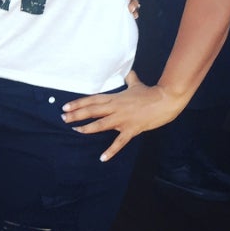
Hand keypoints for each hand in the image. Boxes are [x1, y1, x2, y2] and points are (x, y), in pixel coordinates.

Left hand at [61, 70, 186, 161]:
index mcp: (115, 98)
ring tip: (76, 130)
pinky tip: (102, 158)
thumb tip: (128, 72)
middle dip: (76, 115)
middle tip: (63, 118)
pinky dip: (111, 151)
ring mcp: (122, 119)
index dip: (78, 103)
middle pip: (92, 111)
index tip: (65, 107)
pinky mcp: (131, 129)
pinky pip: (119, 142)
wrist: (166, 100)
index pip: (92, 100)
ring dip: (87, 128)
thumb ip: (130, 79)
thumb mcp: (137, 84)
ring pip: (100, 125)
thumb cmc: (151, 92)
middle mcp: (115, 108)